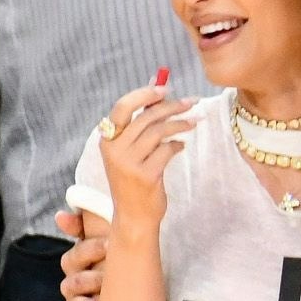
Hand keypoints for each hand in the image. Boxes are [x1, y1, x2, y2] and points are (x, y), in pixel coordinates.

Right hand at [54, 209, 108, 300]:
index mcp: (80, 259)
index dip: (91, 250)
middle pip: (73, 279)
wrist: (133, 283)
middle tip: (108, 275)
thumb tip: (60, 216)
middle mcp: (76, 279)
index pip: (76, 255)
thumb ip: (86, 224)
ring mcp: (79, 300)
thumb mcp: (108, 238)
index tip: (110, 244)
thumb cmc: (117, 255)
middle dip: (90, 277)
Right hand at [95, 85, 193, 223]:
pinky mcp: (145, 176)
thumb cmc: (134, 179)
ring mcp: (128, 164)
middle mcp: (114, 150)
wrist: (133, 216)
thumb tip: (156, 84)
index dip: (144, 95)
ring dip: (180, 124)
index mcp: (107, 140)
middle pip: (146, 117)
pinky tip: (180, 146)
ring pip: (159, 132)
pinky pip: (167, 150)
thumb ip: (141, 118)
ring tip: (193, 122)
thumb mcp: (131, 149)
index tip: (165, 88)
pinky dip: (177, 145)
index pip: (123, 108)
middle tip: (191, 102)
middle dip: (172, 106)